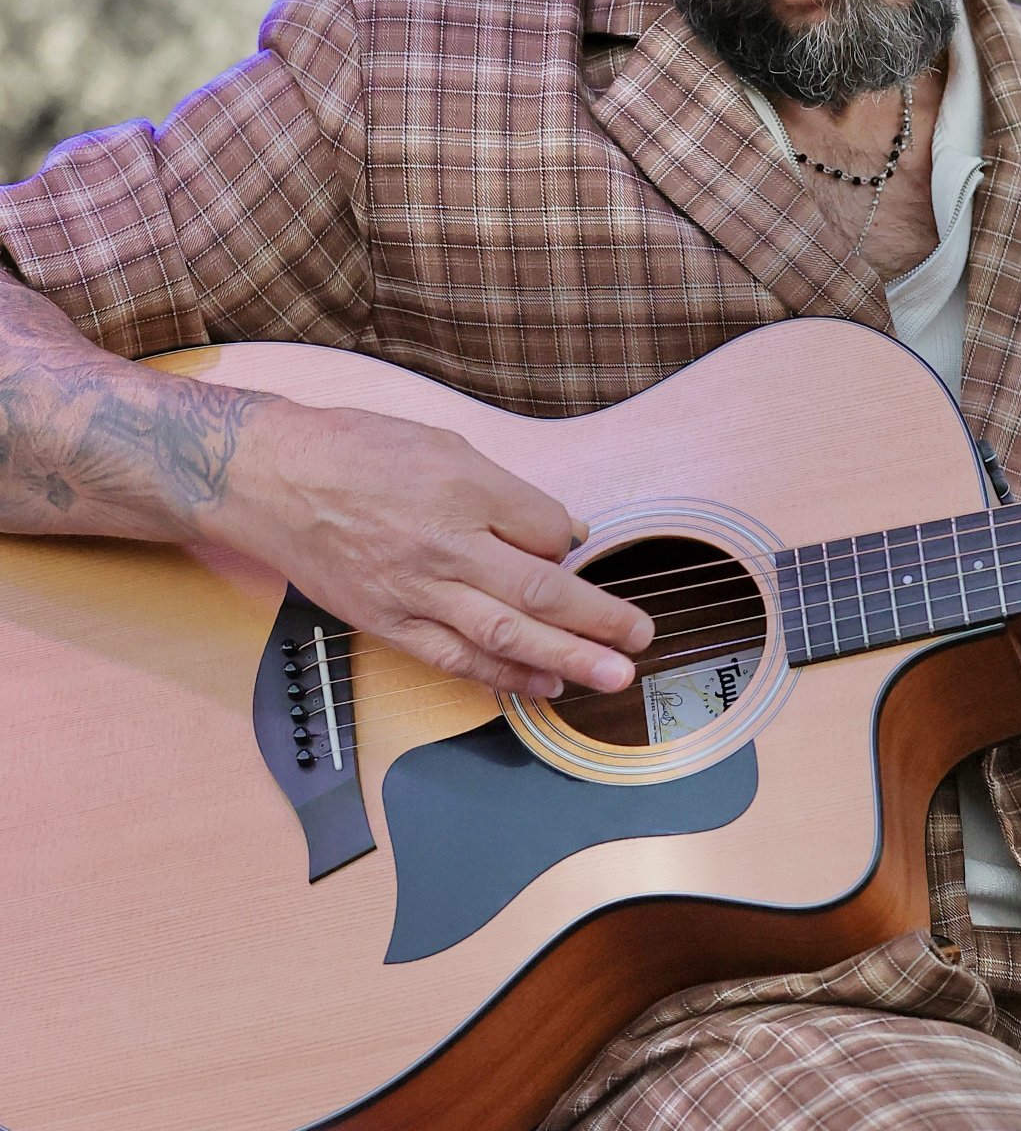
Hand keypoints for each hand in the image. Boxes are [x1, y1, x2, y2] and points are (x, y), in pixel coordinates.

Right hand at [203, 400, 650, 699]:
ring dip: (565, 659)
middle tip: (641, 639)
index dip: (573, 546)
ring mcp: (415, 590)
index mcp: (461, 490)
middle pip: (539, 592)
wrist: (269, 479)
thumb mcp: (441, 445)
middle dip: (599, 620)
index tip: (583, 551)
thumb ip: (508, 493)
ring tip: (612, 676)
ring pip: (504, 634)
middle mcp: (444, 546)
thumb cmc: (355, 452)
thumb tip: (567, 533)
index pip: (545, 530)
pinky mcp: (389, 621)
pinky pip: (455, 658)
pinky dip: (502, 676)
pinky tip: (540, 685)